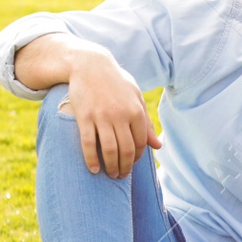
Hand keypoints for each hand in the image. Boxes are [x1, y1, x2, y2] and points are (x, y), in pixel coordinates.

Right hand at [66, 50, 161, 176]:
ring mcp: (102, 116)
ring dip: (111, 166)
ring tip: (110, 174)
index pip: (140, 143)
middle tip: (121, 176)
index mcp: (136, 111)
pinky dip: (91, 159)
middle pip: (126, 150)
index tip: (132, 164)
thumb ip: (145, 123)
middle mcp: (121, 115)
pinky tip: (93, 169)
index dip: (137, 157)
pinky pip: (88, 143)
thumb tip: (158, 146)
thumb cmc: (116, 83)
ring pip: (108, 150)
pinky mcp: (84, 117)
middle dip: (125, 167)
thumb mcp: (135, 98)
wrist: (90, 65)